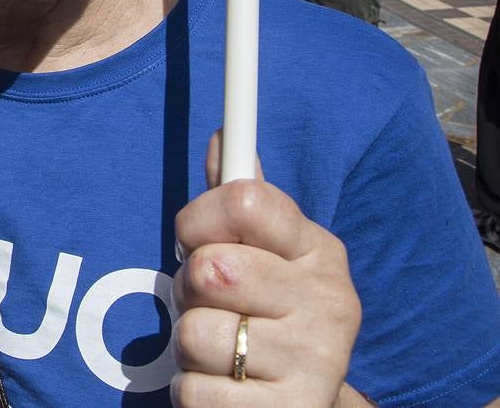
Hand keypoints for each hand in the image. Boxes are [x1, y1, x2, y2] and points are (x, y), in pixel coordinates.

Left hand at [170, 132, 360, 405]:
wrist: (302, 403)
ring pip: (194, 333)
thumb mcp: (264, 256)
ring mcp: (315, 363)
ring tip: (223, 352)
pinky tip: (226, 389)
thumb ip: (237, 204)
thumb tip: (222, 139)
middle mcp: (330, 303)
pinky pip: (193, 392)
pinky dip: (193, 392)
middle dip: (190, 290)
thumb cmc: (267, 316)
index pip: (244, 200)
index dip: (201, 217)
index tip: (195, 237)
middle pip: (209, 267)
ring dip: (190, 348)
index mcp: (320, 251)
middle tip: (214, 305)